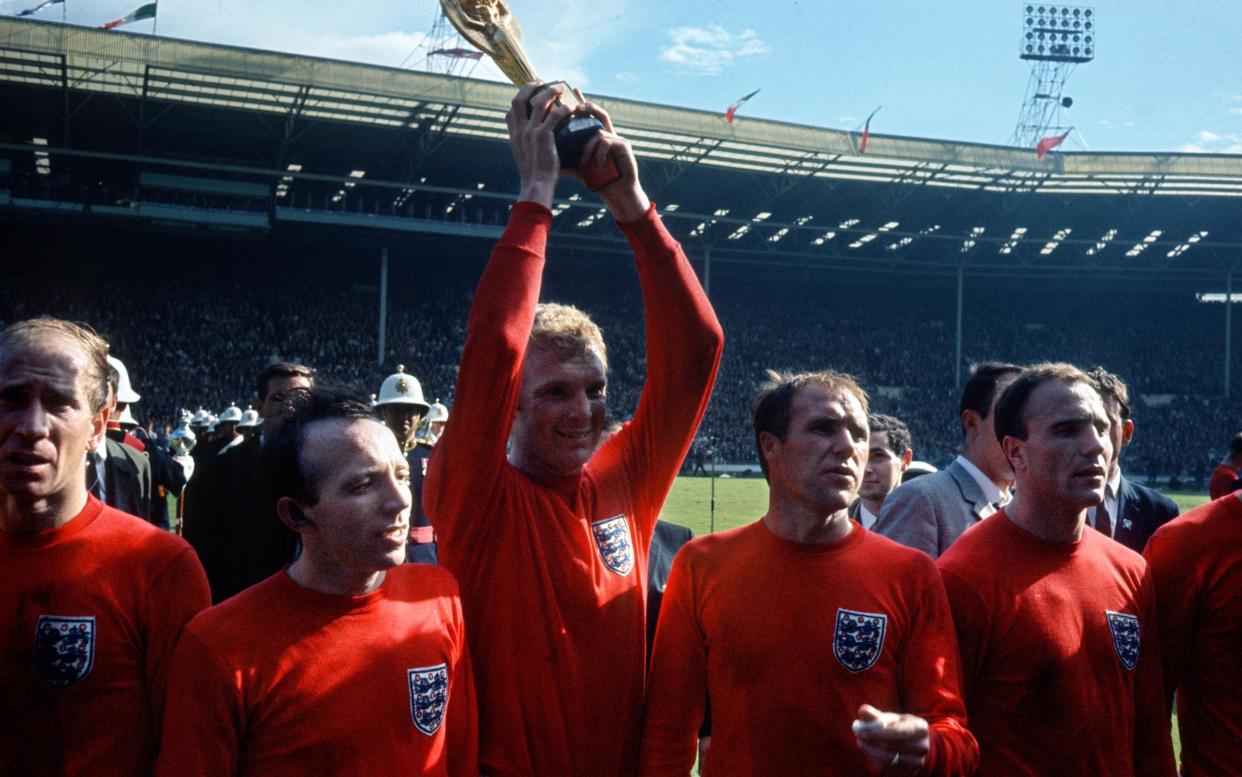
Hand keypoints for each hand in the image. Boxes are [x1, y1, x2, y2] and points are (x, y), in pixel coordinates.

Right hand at [506, 82, 571, 207]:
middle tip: (543, 83)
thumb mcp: (525, 158)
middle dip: (530, 87)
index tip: (531, 94)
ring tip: (561, 89)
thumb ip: (526, 146)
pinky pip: (556, 115)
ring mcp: (530, 132)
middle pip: (519, 99)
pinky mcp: (544, 136)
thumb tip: (532, 140)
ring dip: (551, 92)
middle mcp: (519, 131)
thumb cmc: (534, 176)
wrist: (536, 186)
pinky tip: (572, 108)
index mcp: (514, 136)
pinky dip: (565, 108)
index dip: (520, 98)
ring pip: (539, 103)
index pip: (511, 110)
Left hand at [568, 90, 649, 221]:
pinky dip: (598, 152)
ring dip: (587, 147)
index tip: (572, 90)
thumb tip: (542, 154)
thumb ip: (564, 159)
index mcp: (596, 137)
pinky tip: (597, 164)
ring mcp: (616, 138)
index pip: (587, 116)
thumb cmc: (598, 181)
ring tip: (584, 162)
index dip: (580, 102)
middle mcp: (607, 134)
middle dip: (586, 106)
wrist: (617, 194)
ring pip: (596, 131)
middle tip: (576, 105)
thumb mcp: (577, 168)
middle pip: (597, 113)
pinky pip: (605, 141)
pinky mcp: (623, 145)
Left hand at [853, 704, 930, 775]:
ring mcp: (918, 762)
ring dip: (872, 752)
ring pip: (890, 760)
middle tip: (859, 738)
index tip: (863, 732)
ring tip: (862, 744)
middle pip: (894, 747)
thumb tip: (863, 711)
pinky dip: (876, 761)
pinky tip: (870, 753)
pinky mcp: (909, 773)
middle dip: (873, 743)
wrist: (913, 745)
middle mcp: (923, 747)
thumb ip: (875, 715)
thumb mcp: (890, 718)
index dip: (881, 733)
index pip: (900, 732)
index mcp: (920, 728)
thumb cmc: (898, 727)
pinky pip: (888, 769)